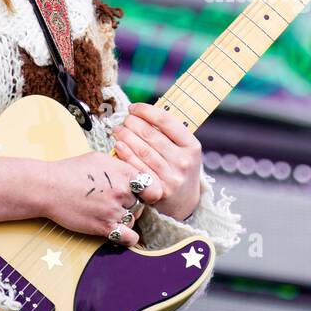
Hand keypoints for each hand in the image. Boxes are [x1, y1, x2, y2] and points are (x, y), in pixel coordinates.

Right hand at [38, 151, 163, 246]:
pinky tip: (121, 232)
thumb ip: (121, 166)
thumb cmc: (71, 171)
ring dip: (125, 218)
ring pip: (133, 219)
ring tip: (110, 213)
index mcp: (124, 172)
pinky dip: (127, 237)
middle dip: (132, 204)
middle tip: (117, 203)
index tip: (144, 195)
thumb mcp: (100, 159)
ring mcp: (113, 210)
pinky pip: (128, 237)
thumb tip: (134, 172)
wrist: (49, 187)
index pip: (152, 186)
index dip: (149, 191)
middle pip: (141, 204)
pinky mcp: (104, 227)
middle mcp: (122, 191)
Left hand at [111, 102, 202, 221]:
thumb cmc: (180, 169)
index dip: (146, 111)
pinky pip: (138, 168)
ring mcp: (172, 177)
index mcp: (192, 146)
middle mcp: (184, 161)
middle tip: (123, 119)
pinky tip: (118, 146)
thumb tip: (142, 112)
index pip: (167, 121)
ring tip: (117, 130)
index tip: (134, 107)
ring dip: (126, 136)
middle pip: (152, 135)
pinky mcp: (158, 190)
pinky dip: (126, 155)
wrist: (185, 203)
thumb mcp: (184, 150)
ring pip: (143, 151)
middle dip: (133, 123)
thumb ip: (168, 133)